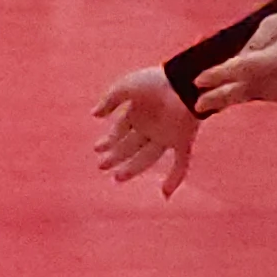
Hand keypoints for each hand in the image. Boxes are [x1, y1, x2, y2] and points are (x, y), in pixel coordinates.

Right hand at [92, 68, 197, 191]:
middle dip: (115, 157)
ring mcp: (166, 136)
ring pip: (147, 158)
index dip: (108, 141)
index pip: (120, 131)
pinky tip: (165, 194)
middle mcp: (150, 127)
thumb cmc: (154, 81)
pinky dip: (175, 180)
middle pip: (130, 147)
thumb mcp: (126, 87)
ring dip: (132, 169)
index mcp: (137, 114)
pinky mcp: (183, 141)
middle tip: (101, 167)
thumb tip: (94, 115)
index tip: (97, 149)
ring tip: (117, 178)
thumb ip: (109, 100)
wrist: (182, 81)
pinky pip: (180, 165)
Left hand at [191, 6, 276, 117]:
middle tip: (198, 104)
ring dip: (254, 86)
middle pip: (250, 89)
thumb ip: (253, 45)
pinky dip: (275, 89)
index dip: (220, 76)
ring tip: (270, 67)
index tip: (199, 81)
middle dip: (223, 95)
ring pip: (265, 95)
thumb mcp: (275, 23)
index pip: (245, 69)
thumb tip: (234, 66)